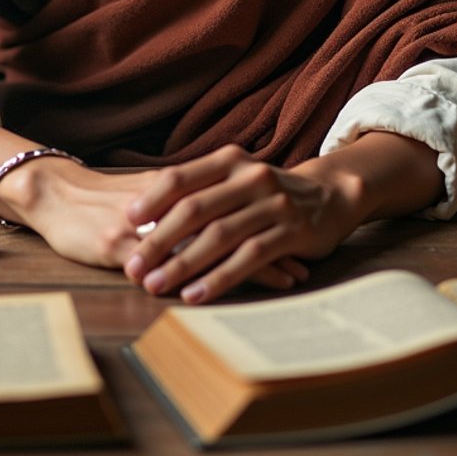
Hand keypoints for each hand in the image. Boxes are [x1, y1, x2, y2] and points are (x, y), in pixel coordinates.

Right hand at [0, 157, 307, 290]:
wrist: (53, 193)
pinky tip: (211, 293)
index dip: (265, 218)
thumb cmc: (103, 199)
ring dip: (244, 264)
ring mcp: (142, 222)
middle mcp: (164, 201)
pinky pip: (163, 263)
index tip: (299, 234)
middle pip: (227, 219)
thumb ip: (182, 196)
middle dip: (267, 243)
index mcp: (174, 184)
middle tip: (301, 264)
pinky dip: (192, 277)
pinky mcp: (119, 244)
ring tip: (282, 280)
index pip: (230, 199)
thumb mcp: (148, 193)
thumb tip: (222, 208)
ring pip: (203, 242)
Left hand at [121, 133, 443, 303]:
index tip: (126, 221)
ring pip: (220, 235)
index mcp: (229, 161)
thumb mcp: (236, 180)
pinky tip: (196, 294)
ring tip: (156, 285)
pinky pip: (249, 257)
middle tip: (134, 266)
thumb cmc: (268, 192)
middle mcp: (250, 177)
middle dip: (160, 240)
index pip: (182, 176)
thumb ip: (201, 191)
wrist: (330, 195)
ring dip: (184, 263)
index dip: (152, 199)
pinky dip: (220, 277)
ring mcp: (272, 204)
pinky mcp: (291, 231)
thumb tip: (148, 214)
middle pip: (195, 208)